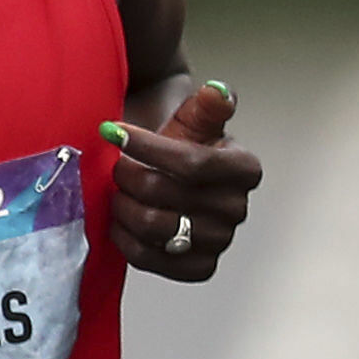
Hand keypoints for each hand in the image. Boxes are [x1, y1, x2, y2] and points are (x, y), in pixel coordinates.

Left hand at [104, 80, 259, 281]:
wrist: (170, 178)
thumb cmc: (180, 144)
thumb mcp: (193, 119)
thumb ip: (206, 106)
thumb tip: (217, 92)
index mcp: (244, 169)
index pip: (192, 163)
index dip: (147, 148)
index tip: (114, 132)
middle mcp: (237, 209)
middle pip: (166, 194)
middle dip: (128, 177)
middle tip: (114, 167)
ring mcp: (219, 241)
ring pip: (154, 226)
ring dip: (123, 207)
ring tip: (116, 192)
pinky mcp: (197, 267)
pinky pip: (152, 259)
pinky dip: (126, 240)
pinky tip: (120, 221)